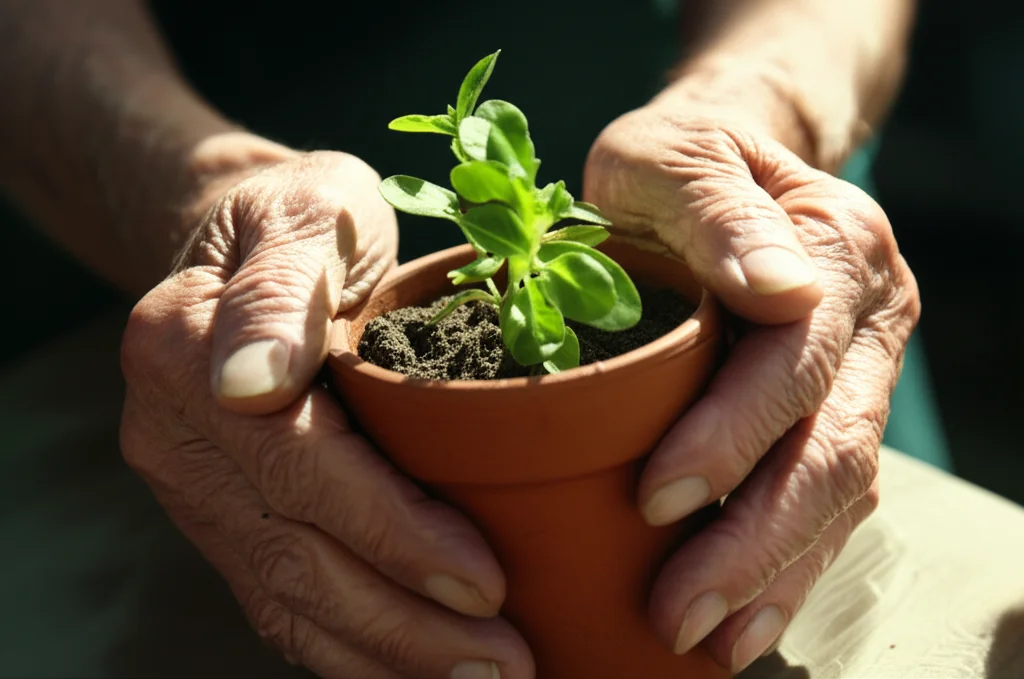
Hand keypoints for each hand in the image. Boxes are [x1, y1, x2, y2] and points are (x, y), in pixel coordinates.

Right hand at [120, 149, 533, 677]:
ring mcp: (195, 489)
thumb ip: (280, 287)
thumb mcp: (309, 210)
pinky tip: (414, 670)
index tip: (485, 581)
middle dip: (406, 621)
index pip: (302, 467)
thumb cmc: (306, 216)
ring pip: (287, 598)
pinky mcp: (223, 519)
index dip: (393, 533)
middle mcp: (175, 435)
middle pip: (295, 553)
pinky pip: (278, 602)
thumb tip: (250, 383)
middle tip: (507, 661)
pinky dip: (350, 650)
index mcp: (184, 352)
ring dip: (387, 653)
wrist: (250, 242)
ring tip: (483, 677)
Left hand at [584, 89, 918, 671]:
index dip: (731, 434)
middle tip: (678, 609)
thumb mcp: (671, 154)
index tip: (656, 497)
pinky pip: (831, 500)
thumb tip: (779, 290)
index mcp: (835, 246)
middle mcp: (868, 317)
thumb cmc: (677, 157)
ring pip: (842, 489)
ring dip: (775, 571)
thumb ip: (717, 209)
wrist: (723, 155)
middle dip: (754, 537)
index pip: (793, 358)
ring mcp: (861, 370)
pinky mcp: (838, 408)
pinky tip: (747, 618)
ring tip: (708, 636)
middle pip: (831, 444)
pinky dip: (790, 565)